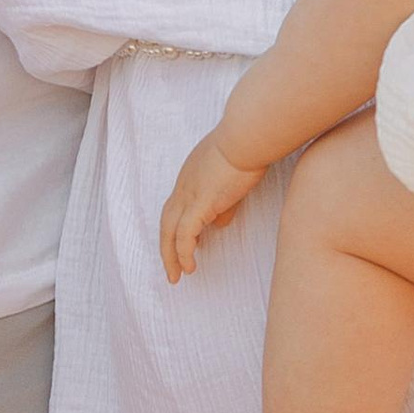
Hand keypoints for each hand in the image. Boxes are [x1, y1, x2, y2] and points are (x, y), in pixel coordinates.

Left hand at [161, 131, 267, 281]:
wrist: (247, 136)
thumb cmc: (247, 149)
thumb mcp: (232, 177)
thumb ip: (225, 201)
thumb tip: (220, 222)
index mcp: (191, 175)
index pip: (178, 206)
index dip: (177, 227)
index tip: (185, 246)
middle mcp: (184, 185)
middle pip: (166, 221)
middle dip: (166, 247)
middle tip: (171, 269)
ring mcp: (189, 193)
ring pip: (170, 230)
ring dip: (171, 255)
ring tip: (177, 275)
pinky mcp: (200, 202)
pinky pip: (185, 234)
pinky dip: (183, 252)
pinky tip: (188, 266)